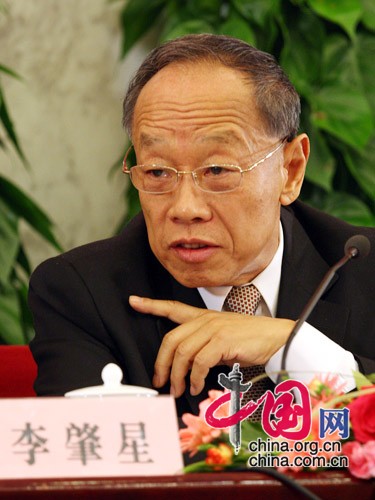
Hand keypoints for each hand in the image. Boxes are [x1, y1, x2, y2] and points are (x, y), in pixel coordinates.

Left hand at [129, 295, 293, 396]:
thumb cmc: (249, 340)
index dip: (151, 305)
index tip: (133, 302)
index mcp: (203, 317)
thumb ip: (203, 346)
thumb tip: (188, 368)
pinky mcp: (223, 341)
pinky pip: (200, 362)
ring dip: (177, 376)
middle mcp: (205, 320)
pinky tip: (197, 386)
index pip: (173, 307)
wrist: (277, 337)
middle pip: (171, 339)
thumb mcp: (221, 339)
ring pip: (183, 353)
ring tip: (179, 390)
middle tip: (159, 382)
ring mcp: (213, 329)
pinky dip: (195, 378)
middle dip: (161, 363)